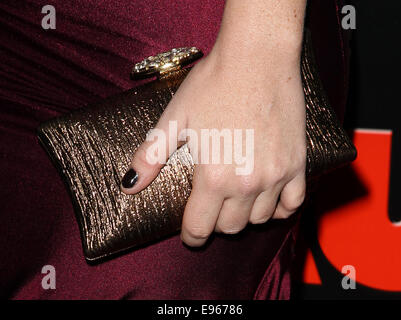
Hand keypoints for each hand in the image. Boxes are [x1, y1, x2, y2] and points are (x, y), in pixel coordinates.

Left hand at [121, 0, 306, 246]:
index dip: (191, 236)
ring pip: (259, 219)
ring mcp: (275, 175)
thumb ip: (150, 156)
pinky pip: (293, 204)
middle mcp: (246, 183)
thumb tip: (129, 185)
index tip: (190, 235)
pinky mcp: (296, 164)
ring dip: (243, 216)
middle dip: (215, 223)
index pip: (200, 227)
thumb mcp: (175, 118)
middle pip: (230, 227)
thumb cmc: (213, 84)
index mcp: (213, 176)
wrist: (257, 58)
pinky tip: (268, 200)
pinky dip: (279, 209)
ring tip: (235, 200)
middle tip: (209, 208)